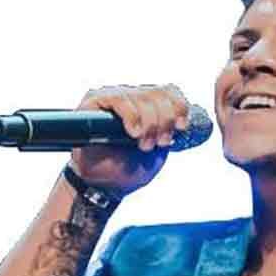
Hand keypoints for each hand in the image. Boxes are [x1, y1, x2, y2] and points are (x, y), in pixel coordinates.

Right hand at [70, 82, 190, 194]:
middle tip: (160, 143)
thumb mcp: (157, 151)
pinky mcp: (94, 101)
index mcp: (150, 106)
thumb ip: (168, 133)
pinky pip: (117, 98)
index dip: (179, 107)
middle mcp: (133, 97)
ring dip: (149, 122)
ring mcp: (114, 97)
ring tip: (145, 144)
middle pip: (158, 94)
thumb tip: (181, 122)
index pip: (169, 92)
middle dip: (165, 120)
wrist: (103, 183)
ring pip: (141, 96)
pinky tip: (133, 131)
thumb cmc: (129, 168)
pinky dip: (130, 114)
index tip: (181, 128)